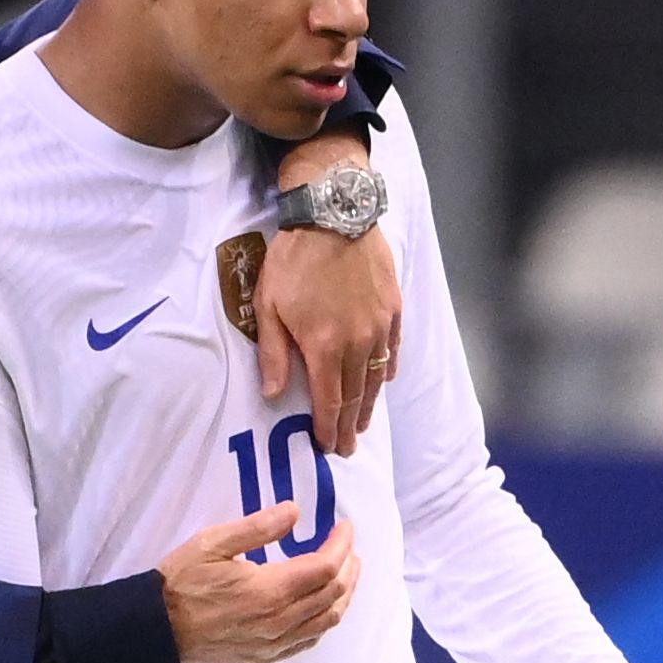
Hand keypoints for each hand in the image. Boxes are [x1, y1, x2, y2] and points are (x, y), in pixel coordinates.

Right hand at [158, 505, 360, 662]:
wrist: (156, 630)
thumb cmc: (181, 582)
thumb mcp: (213, 542)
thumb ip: (258, 527)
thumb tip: (295, 512)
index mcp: (270, 590)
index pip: (325, 567)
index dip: (342, 545)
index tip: (345, 527)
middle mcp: (280, 621)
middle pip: (333, 595)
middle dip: (349, 567)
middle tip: (348, 547)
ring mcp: (275, 643)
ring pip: (326, 621)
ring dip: (343, 595)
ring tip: (346, 574)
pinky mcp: (266, 656)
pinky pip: (308, 640)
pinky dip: (324, 620)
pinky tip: (323, 607)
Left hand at [260, 132, 401, 458]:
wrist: (334, 215)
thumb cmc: (294, 259)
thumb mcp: (269, 305)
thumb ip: (273, 353)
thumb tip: (273, 394)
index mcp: (324, 347)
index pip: (329, 402)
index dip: (329, 429)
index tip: (328, 448)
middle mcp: (357, 344)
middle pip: (355, 397)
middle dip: (350, 426)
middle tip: (347, 447)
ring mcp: (379, 326)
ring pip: (376, 378)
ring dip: (368, 405)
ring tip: (363, 423)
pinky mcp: (393, 308)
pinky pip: (393, 349)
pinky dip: (386, 370)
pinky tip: (382, 381)